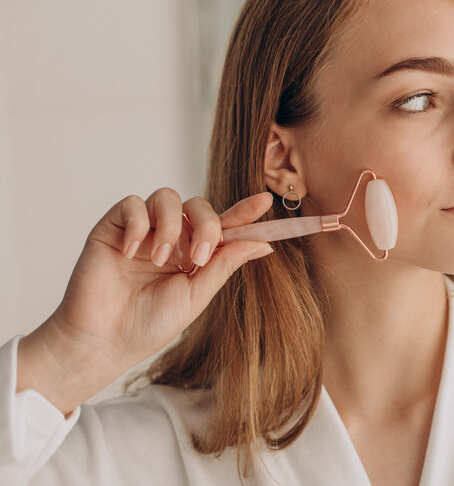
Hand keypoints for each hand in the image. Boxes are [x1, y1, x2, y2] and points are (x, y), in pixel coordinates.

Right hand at [16, 189, 273, 414]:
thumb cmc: (149, 324)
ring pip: (167, 198)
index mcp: (195, 253)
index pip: (223, 224)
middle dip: (207, 225)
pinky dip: (138, 224)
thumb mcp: (196, 296)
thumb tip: (263, 244)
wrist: (103, 341)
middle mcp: (172, 237)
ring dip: (172, 226)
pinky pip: (132, 204)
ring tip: (162, 259)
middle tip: (199, 257)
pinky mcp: (113, 228)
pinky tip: (131, 253)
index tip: (264, 201)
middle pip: (199, 206)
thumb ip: (224, 265)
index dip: (244, 212)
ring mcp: (143, 231)